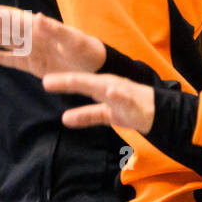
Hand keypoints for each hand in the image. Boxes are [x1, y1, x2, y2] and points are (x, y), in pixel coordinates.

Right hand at [0, 2, 106, 77]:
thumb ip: (55, 29)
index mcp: (38, 28)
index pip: (11, 17)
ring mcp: (31, 50)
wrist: (97, 69)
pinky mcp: (33, 66)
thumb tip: (36, 17)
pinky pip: (12, 60)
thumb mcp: (73, 40)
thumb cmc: (88, 51)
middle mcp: (31, 36)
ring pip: (3, 40)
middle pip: (2, 26)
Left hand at [40, 71, 155, 134]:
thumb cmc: (130, 109)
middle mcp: (107, 85)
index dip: (59, 82)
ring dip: (88, 84)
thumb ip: (86, 115)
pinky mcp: (132, 101)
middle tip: (45, 81)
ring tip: (72, 81)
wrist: (159, 113)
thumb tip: (64, 120)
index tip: (42, 81)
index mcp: (100, 86)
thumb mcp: (105, 114)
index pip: (75, 83)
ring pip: (102, 86)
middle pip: (83, 82)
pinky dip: (118, 94)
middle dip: (65, 81)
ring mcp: (120, 91)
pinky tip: (112, 91)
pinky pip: (125, 97)